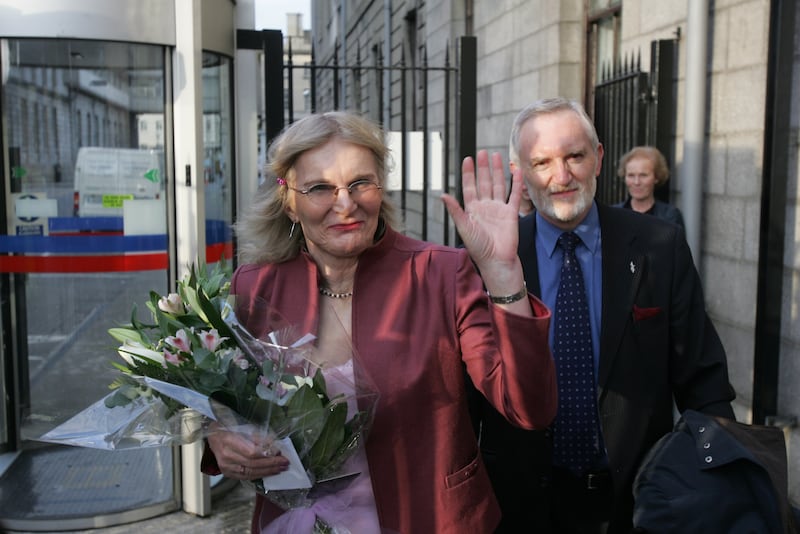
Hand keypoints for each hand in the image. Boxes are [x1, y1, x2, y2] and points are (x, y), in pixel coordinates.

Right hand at [206, 424, 289, 479]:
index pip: (251, 452)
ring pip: (250, 472)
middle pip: (252, 463)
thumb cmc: (228, 426)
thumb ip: (256, 435)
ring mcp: (225, 467)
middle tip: (285, 462)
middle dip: (271, 463)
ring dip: (268, 471)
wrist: (211, 435)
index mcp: (228, 440)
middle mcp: (226, 456)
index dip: (267, 454)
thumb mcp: (241, 425)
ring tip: (281, 468)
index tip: (279, 452)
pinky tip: (270, 472)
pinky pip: (246, 477)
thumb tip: (272, 443)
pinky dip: (259, 475)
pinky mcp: (227, 473)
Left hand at [441, 150, 523, 283]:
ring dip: (497, 171)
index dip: (468, 173)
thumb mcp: (464, 227)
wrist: (496, 260)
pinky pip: (514, 195)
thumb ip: (455, 210)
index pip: (469, 187)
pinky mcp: (511, 213)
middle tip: (482, 152)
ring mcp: (499, 208)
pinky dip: (516, 183)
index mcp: (472, 209)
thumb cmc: (478, 247)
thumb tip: (442, 195)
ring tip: (496, 156)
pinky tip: (516, 171)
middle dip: (483, 168)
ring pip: (498, 185)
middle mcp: (485, 206)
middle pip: (484, 182)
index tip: (467, 159)